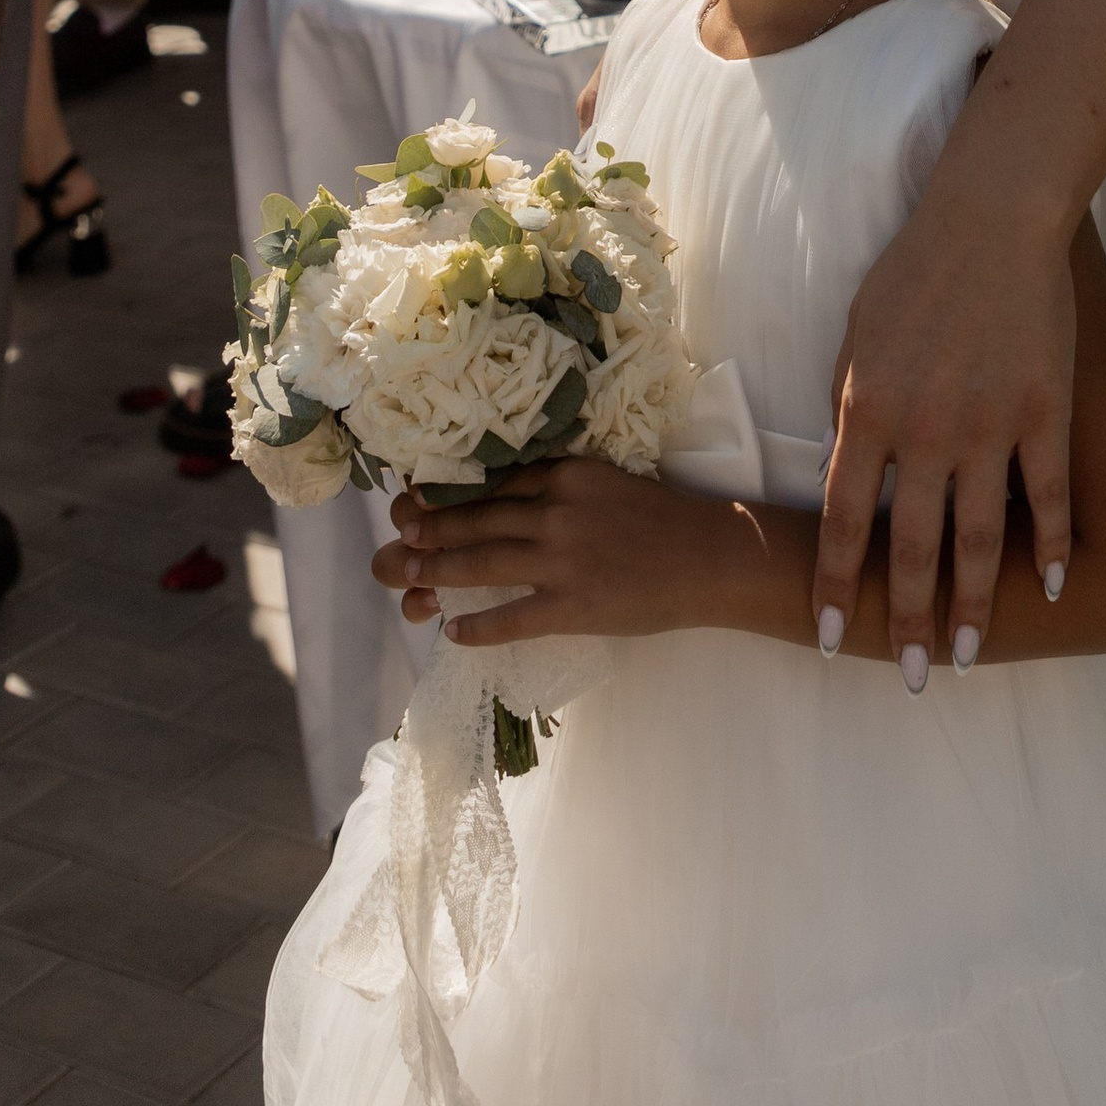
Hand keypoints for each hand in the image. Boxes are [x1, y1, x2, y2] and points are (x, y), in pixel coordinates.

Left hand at [376, 458, 735, 644]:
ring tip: (408, 577)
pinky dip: (478, 627)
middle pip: (477, 518)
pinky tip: (454, 631)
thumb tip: (512, 494)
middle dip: (430, 530)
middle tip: (398, 536)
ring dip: (438, 572)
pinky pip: (512, 617)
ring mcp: (561, 559)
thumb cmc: (661, 518)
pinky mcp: (572, 605)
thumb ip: (561, 484)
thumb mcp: (607, 481)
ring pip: (482, 564)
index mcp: (566, 474)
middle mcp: (556, 511)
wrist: (707, 557)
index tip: (418, 496)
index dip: (451, 490)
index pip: (494, 479)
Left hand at [817, 180, 1075, 669]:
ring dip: (973, 606)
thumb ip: (853, 408)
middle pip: (912, 548)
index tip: (826, 638)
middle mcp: (926, 431)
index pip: (841, 522)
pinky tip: (1047, 589)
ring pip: (980, 538)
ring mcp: (991, 425)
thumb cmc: (912, 271)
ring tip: (967, 656)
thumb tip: (850, 471)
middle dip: (906, 621)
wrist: (990, 218)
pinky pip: (1048, 497)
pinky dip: (1049, 548)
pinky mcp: (1045, 411)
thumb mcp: (856, 337)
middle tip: (909, 677)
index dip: (835, 587)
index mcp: (868, 410)